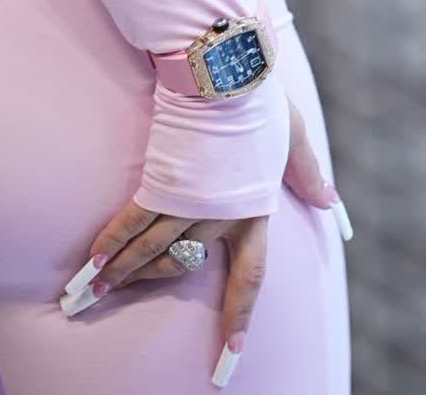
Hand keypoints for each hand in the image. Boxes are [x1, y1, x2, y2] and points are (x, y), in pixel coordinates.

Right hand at [60, 93, 340, 374]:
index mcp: (254, 211)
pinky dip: (113, 240)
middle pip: (182, 263)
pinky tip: (95, 257)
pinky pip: (133, 220)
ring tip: (93, 289)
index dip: (240, 315)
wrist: (226, 73)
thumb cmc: (261, 99)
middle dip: (147, 285)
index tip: (234, 351)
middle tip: (119, 302)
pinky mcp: (160, 181)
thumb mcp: (292, 136)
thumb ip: (307, 172)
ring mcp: (188, 201)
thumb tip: (332, 202)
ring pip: (150, 249)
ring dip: (120, 272)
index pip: (250, 278)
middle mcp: (220, 217)